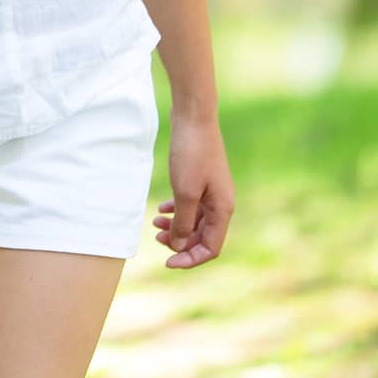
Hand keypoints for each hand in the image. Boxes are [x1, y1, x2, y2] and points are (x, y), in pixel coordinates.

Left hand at [151, 110, 234, 267]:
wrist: (193, 116)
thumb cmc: (192, 153)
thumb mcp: (186, 192)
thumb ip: (183, 222)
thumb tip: (179, 245)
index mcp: (223, 209)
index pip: (211, 248)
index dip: (190, 258)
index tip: (167, 261)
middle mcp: (221, 202)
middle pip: (202, 236)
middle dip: (180, 241)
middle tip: (156, 236)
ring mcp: (212, 190)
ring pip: (195, 220)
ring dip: (176, 225)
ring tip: (155, 223)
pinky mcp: (201, 178)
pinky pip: (191, 204)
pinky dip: (177, 210)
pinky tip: (162, 209)